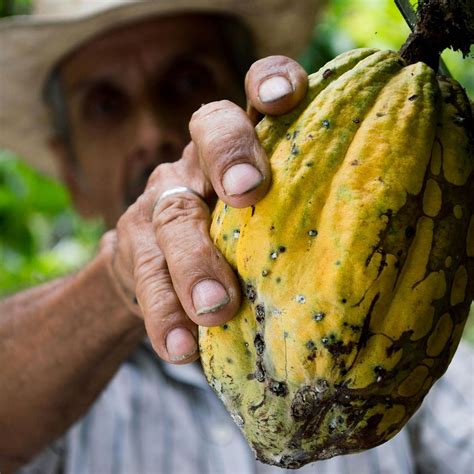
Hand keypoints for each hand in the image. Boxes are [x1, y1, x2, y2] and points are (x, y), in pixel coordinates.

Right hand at [106, 56, 307, 363]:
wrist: (155, 272)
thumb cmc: (233, 245)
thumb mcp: (265, 223)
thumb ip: (298, 223)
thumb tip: (375, 267)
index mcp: (241, 148)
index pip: (252, 95)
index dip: (268, 82)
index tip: (286, 97)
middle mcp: (198, 163)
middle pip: (209, 132)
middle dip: (230, 156)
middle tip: (247, 193)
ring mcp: (160, 202)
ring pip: (173, 216)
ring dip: (195, 263)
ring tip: (216, 309)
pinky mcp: (132, 249)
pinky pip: (146, 279)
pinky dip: (165, 314)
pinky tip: (180, 347)